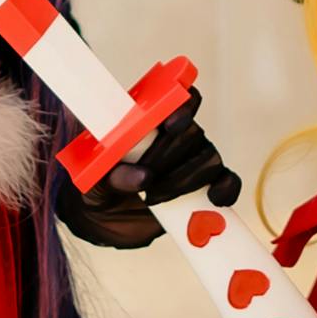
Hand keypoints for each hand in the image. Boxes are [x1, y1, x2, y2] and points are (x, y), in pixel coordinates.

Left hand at [54, 86, 243, 249]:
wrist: (98, 219)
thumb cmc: (93, 184)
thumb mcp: (90, 175)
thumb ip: (111, 173)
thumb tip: (142, 176)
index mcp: (149, 122)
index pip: (178, 98)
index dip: (182, 105)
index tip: (171, 123)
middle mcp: (174, 139)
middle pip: (192, 132)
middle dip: (171, 153)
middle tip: (148, 172)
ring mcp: (190, 164)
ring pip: (209, 159)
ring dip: (187, 177)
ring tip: (155, 196)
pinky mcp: (201, 192)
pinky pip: (226, 182)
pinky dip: (225, 188)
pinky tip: (213, 198)